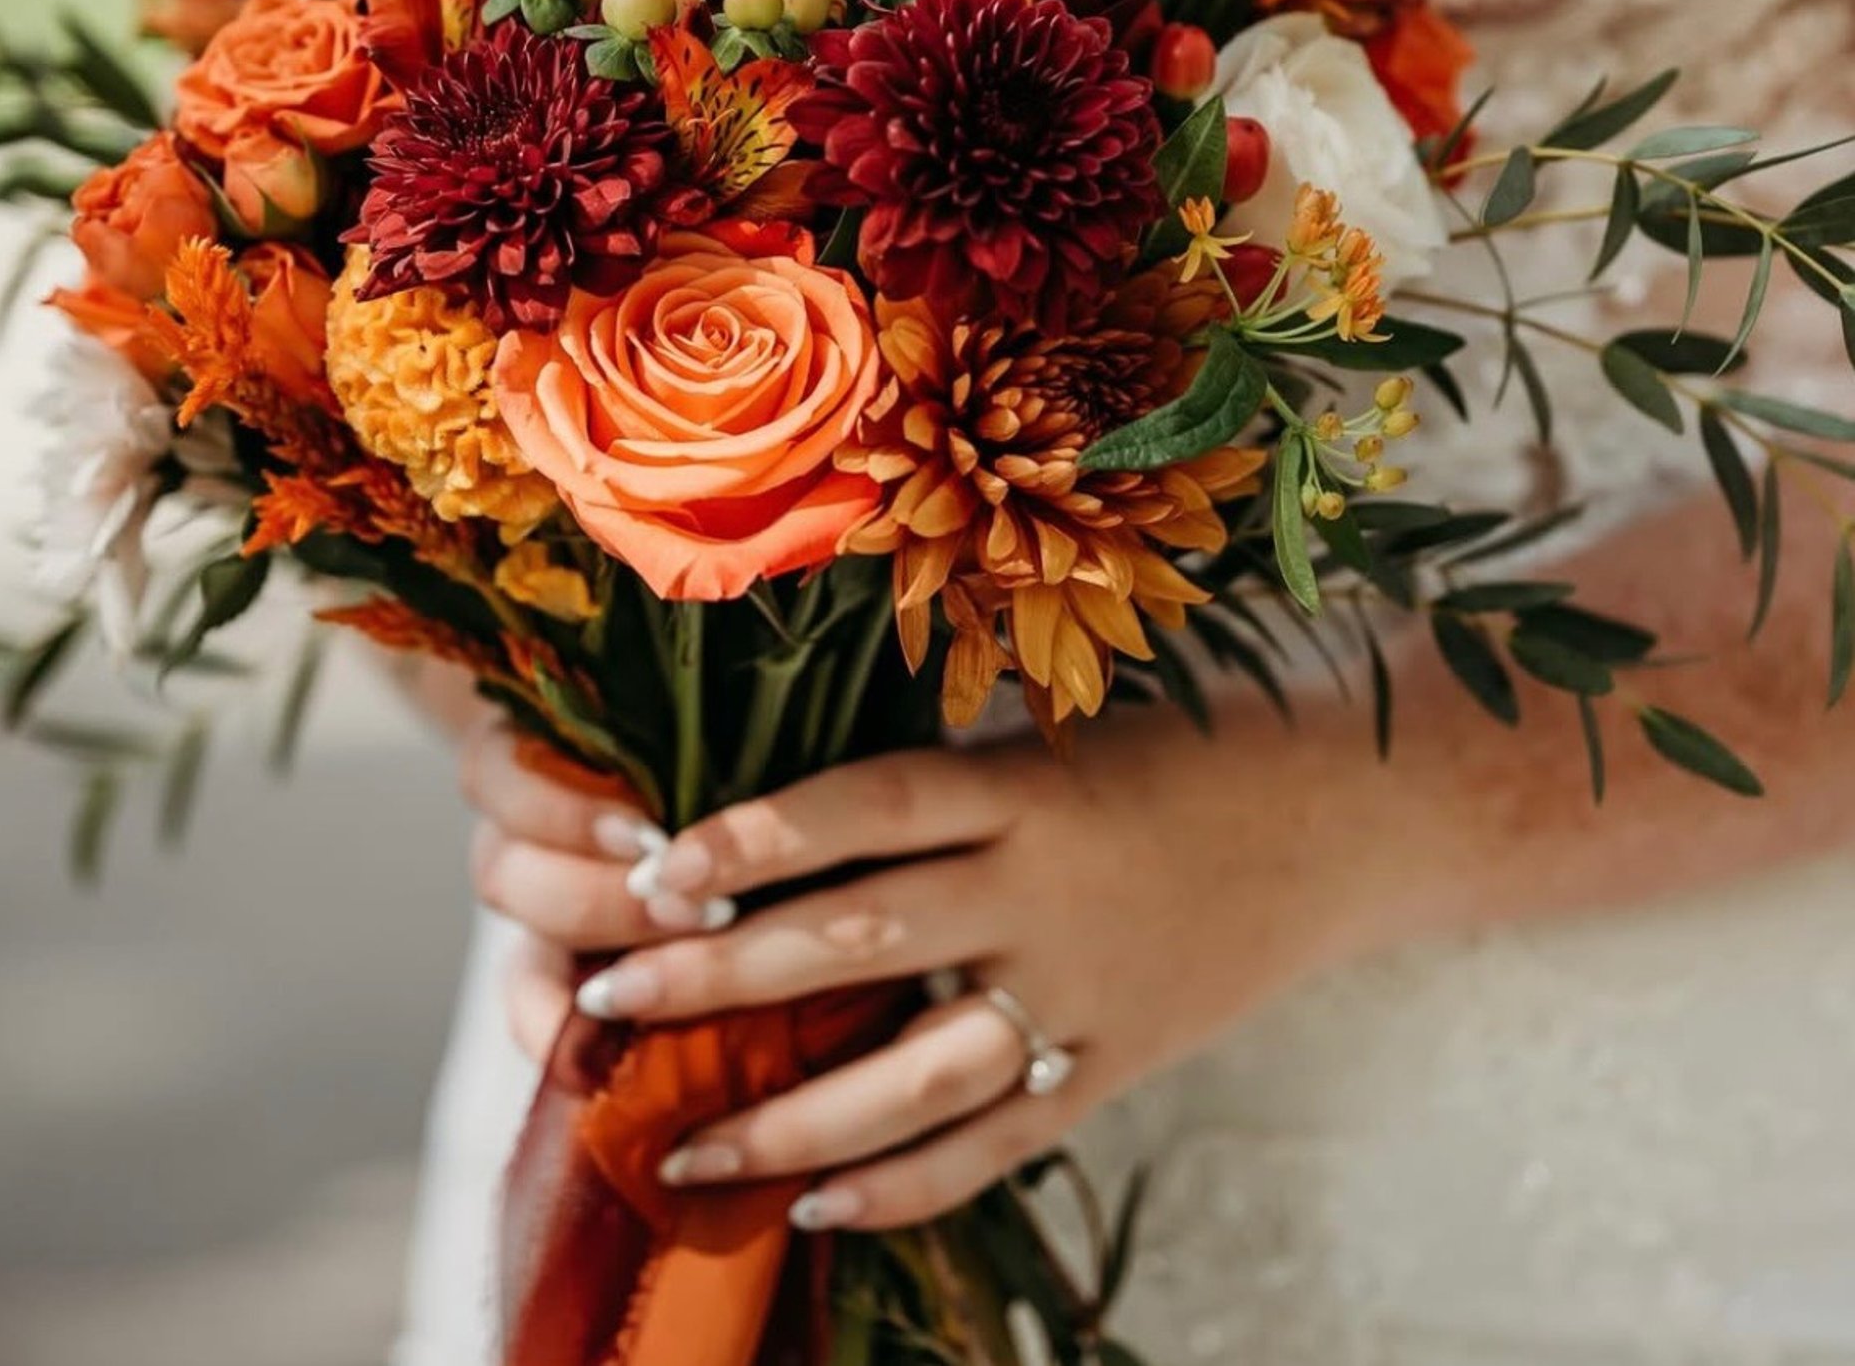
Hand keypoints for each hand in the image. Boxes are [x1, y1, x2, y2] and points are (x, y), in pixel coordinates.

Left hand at [469, 698, 1428, 1231]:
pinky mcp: (1114, 1066)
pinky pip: (994, 1146)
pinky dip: (903, 1185)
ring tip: (680, 1151)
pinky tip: (815, 1209)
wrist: (1337, 819)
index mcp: (1021, 788)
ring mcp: (1080, 993)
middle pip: (858, 938)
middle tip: (606, 1000)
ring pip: (913, 1074)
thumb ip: (937, 781)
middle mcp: (1041, 891)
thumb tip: (778, 820)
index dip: (754, 838)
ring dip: (788, 1121)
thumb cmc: (1177, 751)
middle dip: (721, 976)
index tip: (653, 870)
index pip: (865, 806)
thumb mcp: (1052, 735)